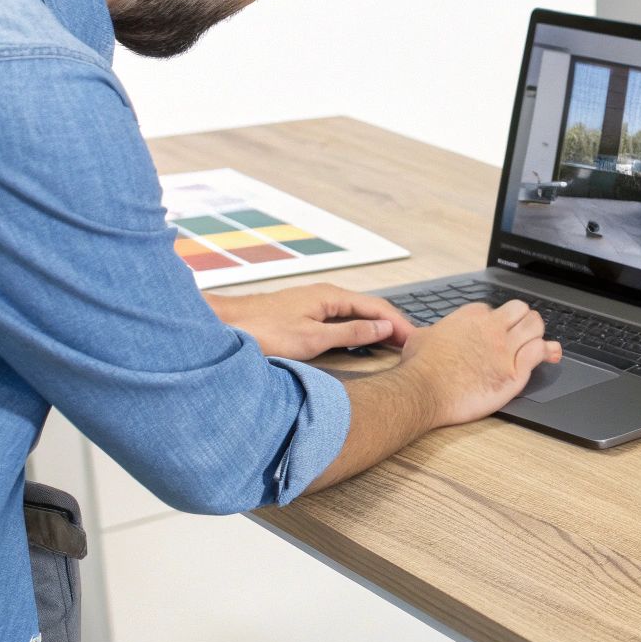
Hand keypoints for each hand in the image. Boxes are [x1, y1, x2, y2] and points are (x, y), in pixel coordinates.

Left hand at [206, 283, 412, 360]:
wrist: (224, 326)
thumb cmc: (263, 331)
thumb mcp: (313, 338)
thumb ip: (351, 332)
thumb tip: (384, 328)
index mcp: (332, 296)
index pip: (378, 308)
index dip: (400, 325)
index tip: (416, 342)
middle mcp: (325, 295)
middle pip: (369, 309)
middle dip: (392, 325)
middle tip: (411, 346)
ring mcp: (314, 304)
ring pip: (355, 314)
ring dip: (376, 328)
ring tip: (393, 345)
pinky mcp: (304, 314)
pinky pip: (341, 319)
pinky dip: (358, 330)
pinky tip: (360, 342)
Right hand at [402, 299, 561, 428]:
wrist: (424, 391)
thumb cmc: (420, 367)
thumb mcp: (420, 336)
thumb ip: (433, 331)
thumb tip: (431, 334)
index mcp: (472, 316)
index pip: (496, 310)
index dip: (496, 321)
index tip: (494, 332)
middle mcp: (492, 328)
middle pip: (521, 311)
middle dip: (524, 320)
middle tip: (521, 333)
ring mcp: (505, 349)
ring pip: (536, 327)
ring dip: (537, 333)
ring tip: (535, 343)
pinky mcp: (514, 373)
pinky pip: (539, 352)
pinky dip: (544, 352)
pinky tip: (543, 356)